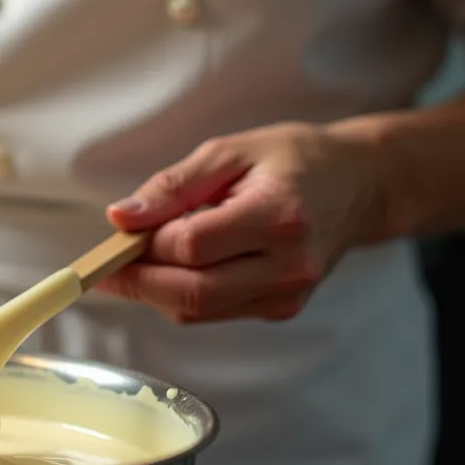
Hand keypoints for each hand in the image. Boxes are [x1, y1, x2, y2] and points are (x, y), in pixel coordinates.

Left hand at [96, 122, 383, 323]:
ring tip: (140, 259)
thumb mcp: (229, 152)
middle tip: (105, 266)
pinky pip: (213, 312)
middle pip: (192, 292)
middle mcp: (289, 263)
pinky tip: (177, 268)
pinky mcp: (282, 308)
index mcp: (279, 215)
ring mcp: (288, 293)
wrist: (358, 184)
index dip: (144, 245)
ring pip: (197, 310)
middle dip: (138, 282)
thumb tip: (120, 218)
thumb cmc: (292, 160)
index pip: (192, 245)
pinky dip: (182, 295)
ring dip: (156, 290)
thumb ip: (172, 187)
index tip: (114, 236)